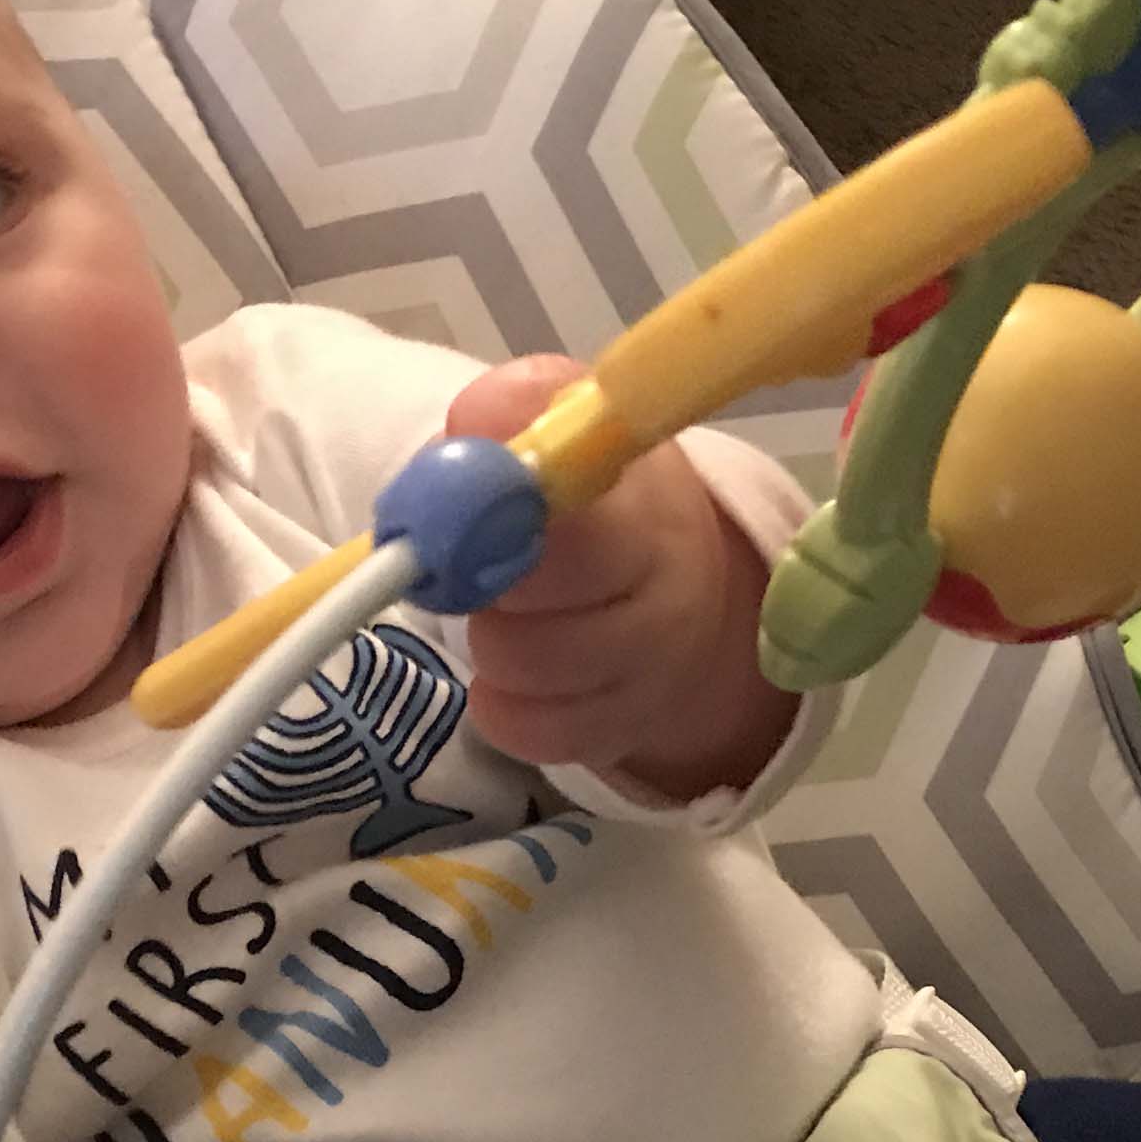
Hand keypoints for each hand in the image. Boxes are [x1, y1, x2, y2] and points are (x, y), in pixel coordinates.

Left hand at [443, 358, 796, 800]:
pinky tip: (514, 669)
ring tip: (505, 610)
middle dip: (481, 592)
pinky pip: (526, 730)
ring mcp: (651, 671)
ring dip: (487, 641)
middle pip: (535, 625)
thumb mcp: (561, 421)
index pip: (572, 535)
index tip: (463, 515)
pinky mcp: (622, 728)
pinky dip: (500, 703)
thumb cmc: (596, 495)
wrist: (678, 580)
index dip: (496, 529)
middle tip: (478, 566)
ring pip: (521, 673)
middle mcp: (666, 594)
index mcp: (648, 505)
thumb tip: (465, 433)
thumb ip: (509, 410)